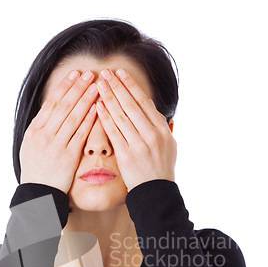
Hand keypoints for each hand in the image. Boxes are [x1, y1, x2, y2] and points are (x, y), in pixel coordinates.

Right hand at [19, 69, 98, 193]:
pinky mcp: (67, 157)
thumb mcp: (31, 146)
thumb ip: (42, 128)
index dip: (64, 87)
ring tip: (97, 86)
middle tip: (89, 74)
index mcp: (34, 130)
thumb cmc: (36, 170)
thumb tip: (52, 110)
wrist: (38, 194)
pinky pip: (80, 135)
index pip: (51, 103)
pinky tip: (98, 109)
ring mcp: (55, 146)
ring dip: (86, 100)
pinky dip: (89, 120)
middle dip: (77, 88)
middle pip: (63, 106)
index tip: (75, 74)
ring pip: (72, 117)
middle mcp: (44, 135)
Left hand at [95, 68, 176, 191]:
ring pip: (121, 116)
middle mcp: (152, 135)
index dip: (131, 86)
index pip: (144, 102)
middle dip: (117, 86)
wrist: (156, 193)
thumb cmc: (161, 169)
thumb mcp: (170, 147)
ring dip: (109, 97)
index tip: (121, 73)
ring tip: (98, 84)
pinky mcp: (127, 156)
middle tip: (105, 72)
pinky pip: (114, 133)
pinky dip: (105, 118)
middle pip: (131, 105)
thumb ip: (165, 129)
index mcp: (163, 130)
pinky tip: (97, 106)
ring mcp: (140, 145)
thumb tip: (164, 116)